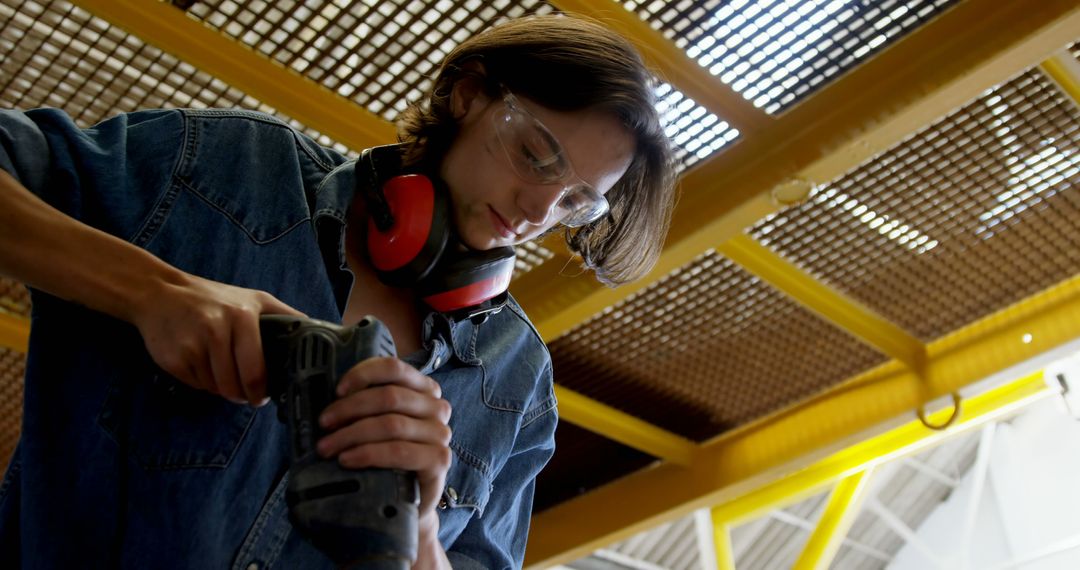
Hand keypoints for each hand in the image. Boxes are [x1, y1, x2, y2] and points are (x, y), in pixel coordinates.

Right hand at [131, 272, 305, 404]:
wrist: (160, 292)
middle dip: (241, 395)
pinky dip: (202, 382)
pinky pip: (196, 385)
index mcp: (241, 317)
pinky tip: (201, 364)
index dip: (260, 392)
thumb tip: (317, 330)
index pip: (255, 371)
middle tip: (244, 393)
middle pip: (234, 385)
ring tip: (221, 369)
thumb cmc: (214, 297)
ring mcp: (192, 346)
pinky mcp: (173, 360)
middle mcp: (216, 330)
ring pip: (215, 388)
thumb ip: (285, 315)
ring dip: (221, 387)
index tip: (262, 397)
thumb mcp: (254, 298)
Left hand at [315, 357, 452, 516]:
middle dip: (350, 409)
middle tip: (324, 424)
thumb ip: (366, 406)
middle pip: (390, 396)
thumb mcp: (377, 424)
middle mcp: (437, 407)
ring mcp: (440, 434)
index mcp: (423, 389)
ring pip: (392, 424)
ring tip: (328, 447)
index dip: (362, 375)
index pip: (394, 368)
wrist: (407, 503)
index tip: (336, 391)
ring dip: (352, 434)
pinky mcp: (438, 460)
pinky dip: (369, 454)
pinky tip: (348, 460)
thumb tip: (327, 393)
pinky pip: (399, 451)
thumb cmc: (387, 458)